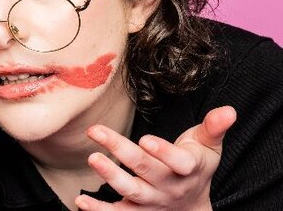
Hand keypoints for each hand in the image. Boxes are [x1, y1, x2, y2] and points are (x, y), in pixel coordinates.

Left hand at [75, 106, 236, 209]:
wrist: (192, 206)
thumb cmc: (196, 166)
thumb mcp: (208, 147)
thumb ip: (214, 127)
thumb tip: (229, 110)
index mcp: (187, 168)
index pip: (179, 162)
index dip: (163, 152)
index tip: (146, 139)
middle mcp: (168, 187)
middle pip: (145, 169)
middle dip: (121, 151)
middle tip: (98, 132)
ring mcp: (151, 201)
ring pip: (130, 190)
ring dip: (109, 176)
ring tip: (92, 159)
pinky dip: (99, 210)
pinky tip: (81, 201)